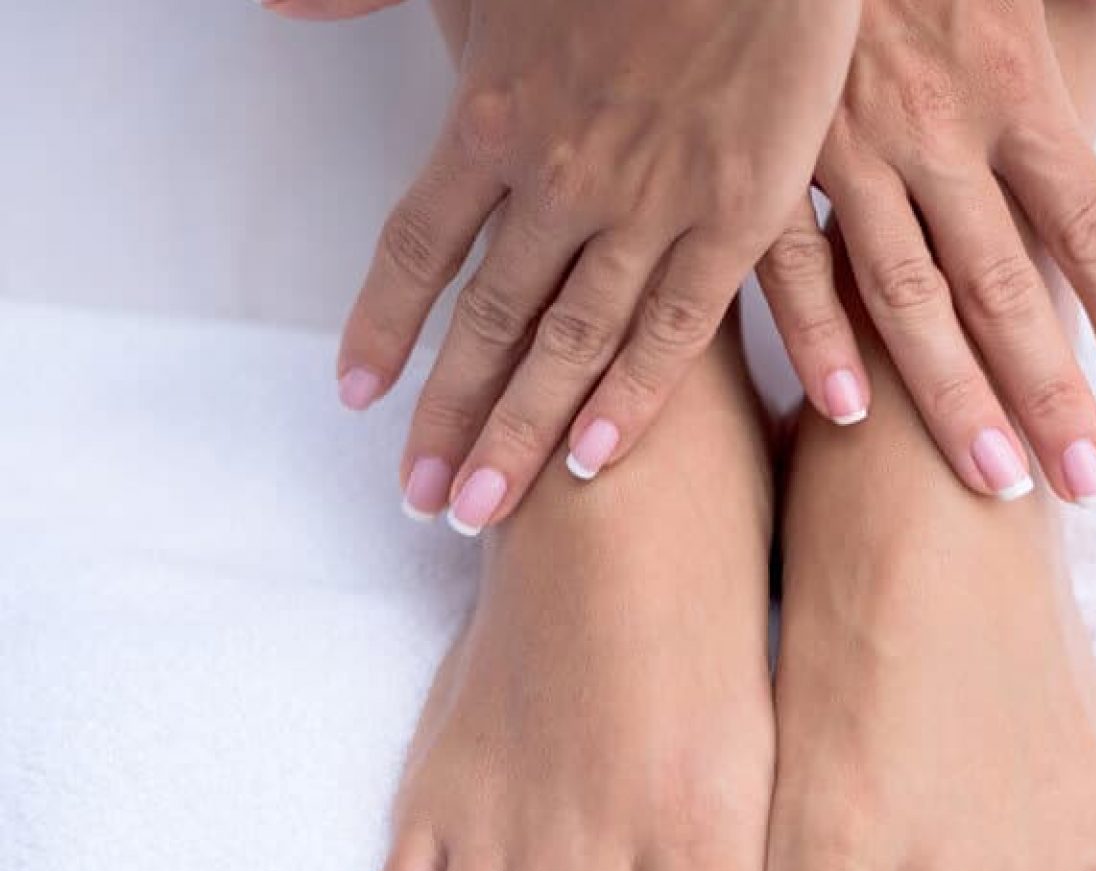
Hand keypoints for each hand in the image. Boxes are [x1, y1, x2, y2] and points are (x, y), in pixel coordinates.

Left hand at [327, 0, 857, 533]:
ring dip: (526, 434)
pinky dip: (639, 396)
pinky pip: (680, 325)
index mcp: (494, 113)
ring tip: (485, 509)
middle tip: (419, 500)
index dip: (386, 327)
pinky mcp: (737, 213)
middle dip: (448, 416)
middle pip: (489, 321)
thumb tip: (273, 6)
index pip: (419, 247)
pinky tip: (605, 458)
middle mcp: (559, 176)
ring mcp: (649, 203)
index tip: (356, 396)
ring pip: (573, 343)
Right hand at [754, 0, 1095, 503]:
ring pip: (906, 294)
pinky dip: (817, 334)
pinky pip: (786, 258)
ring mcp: (845, 152)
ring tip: (1000, 484)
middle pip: (1008, 284)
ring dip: (951, 396)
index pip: (1090, 220)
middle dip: (1052, 391)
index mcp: (1009, 82)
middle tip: (1092, 484)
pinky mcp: (764, 158)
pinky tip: (849, 411)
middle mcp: (936, 131)